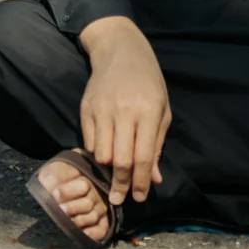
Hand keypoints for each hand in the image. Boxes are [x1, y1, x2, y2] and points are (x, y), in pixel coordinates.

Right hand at [75, 16, 170, 205]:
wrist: (120, 49)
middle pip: (120, 160)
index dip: (141, 182)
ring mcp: (102, 109)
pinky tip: (104, 152)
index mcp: (148, 112)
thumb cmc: (148, 80)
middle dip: (121, 185)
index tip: (139, 198)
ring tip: (113, 173)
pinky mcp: (86, 108)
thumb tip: (155, 179)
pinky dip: (96, 153)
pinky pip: (89, 142)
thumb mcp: (162, 109)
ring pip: (101, 154)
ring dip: (107, 169)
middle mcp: (124, 112)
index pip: (143, 157)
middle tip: (120, 199)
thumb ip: (157, 144)